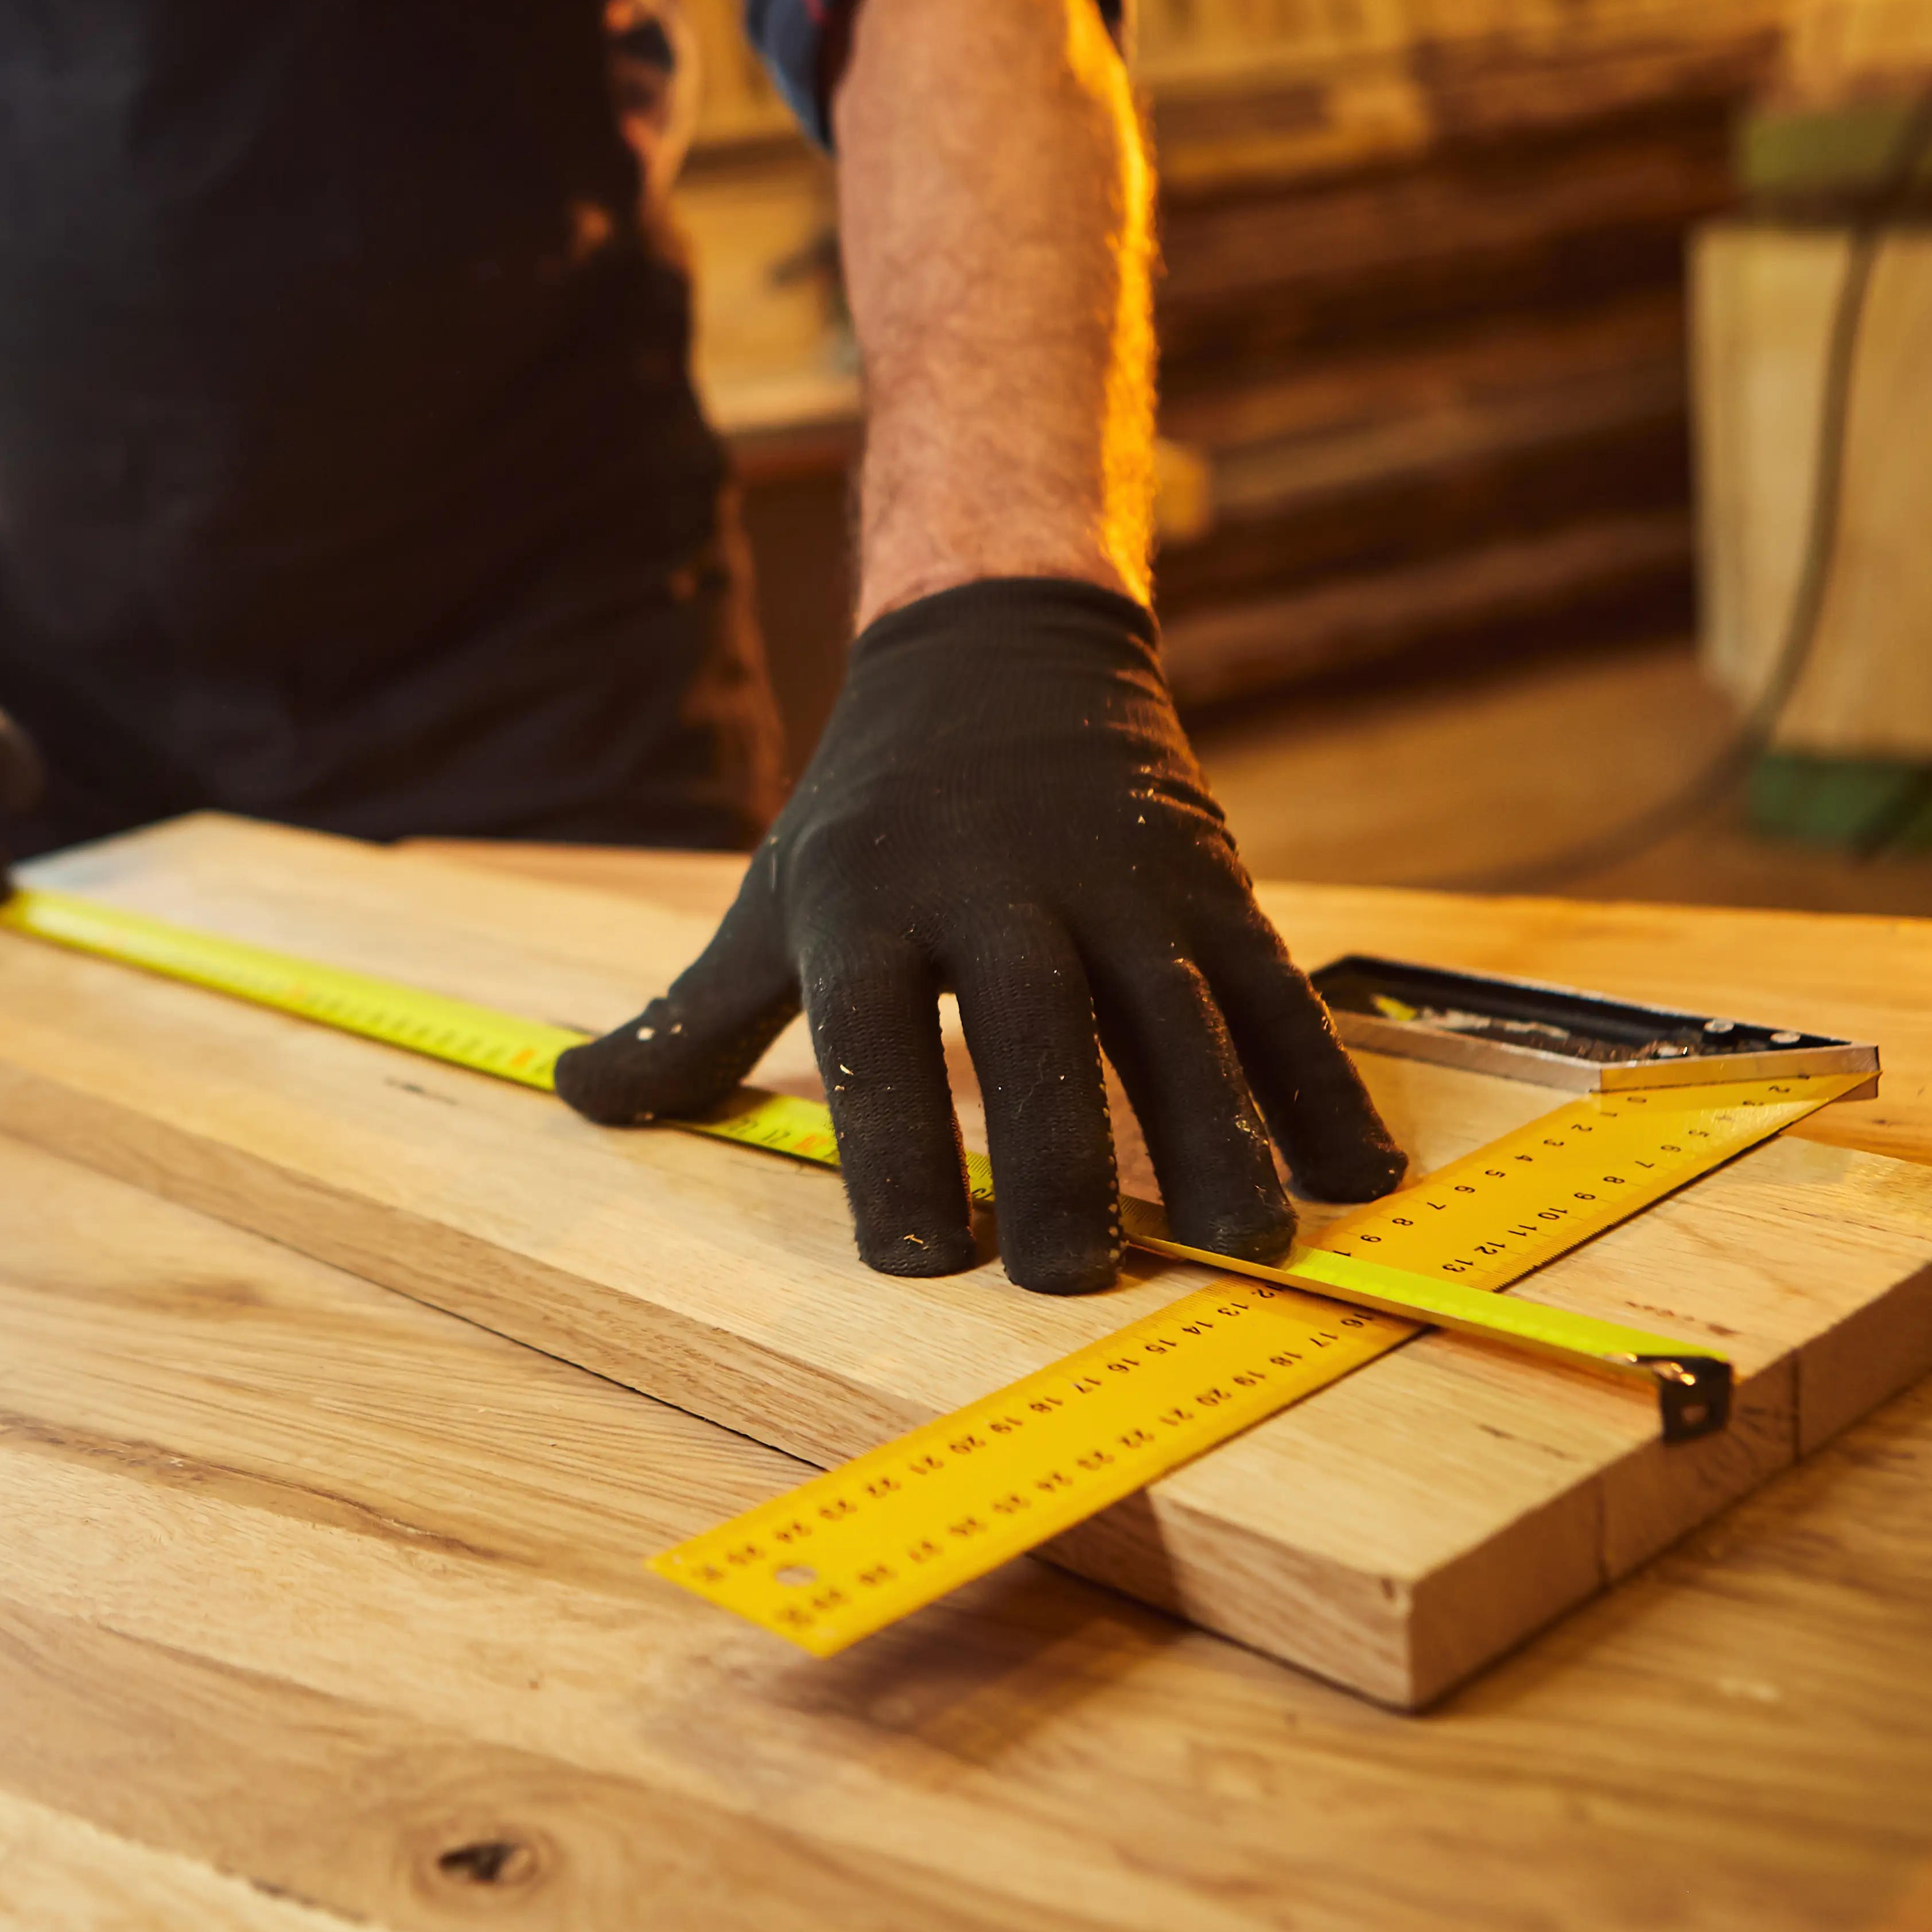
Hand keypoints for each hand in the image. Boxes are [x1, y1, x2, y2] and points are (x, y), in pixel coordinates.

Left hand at [554, 578, 1403, 1291]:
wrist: (996, 654)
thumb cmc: (870, 815)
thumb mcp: (772, 902)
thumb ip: (688, 1024)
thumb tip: (574, 1102)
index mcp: (871, 906)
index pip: (874, 1038)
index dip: (896, 1150)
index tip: (917, 1259)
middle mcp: (998, 891)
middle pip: (1037, 1032)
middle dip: (1064, 1158)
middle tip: (1078, 1277)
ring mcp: (1121, 883)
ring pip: (1180, 1016)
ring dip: (1220, 1133)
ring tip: (1247, 1244)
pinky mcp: (1213, 884)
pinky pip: (1277, 994)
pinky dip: (1324, 1086)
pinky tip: (1357, 1179)